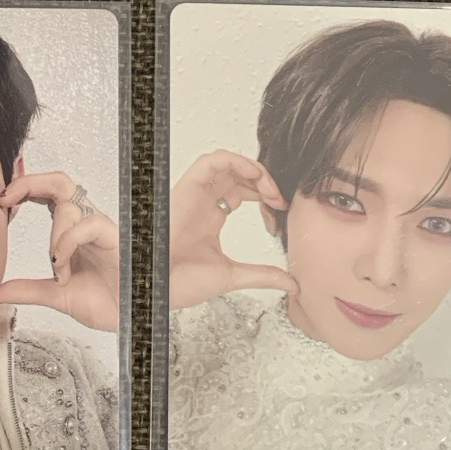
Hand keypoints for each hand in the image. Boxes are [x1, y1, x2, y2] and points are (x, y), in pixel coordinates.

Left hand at [0, 170, 119, 331]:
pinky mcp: (112, 236)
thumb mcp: (58, 297)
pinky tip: (61, 266)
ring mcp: (98, 227)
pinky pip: (87, 224)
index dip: (22, 190)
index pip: (44, 195)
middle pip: (57, 181)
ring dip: (53, 232)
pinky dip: (67, 243)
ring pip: (68, 199)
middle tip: (6, 198)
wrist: (134, 317)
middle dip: (29, 182)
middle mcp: (84, 222)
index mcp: (70, 230)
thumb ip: (29, 290)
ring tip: (55, 266)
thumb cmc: (107, 301)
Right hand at [168, 150, 295, 310]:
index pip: (242, 191)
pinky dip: (232, 160)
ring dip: (250, 168)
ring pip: (224, 162)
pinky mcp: (186, 190)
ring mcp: (195, 195)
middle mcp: (203, 203)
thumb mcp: (232, 276)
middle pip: (236, 174)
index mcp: (211, 218)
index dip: (265, 194)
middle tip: (278, 198)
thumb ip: (263, 275)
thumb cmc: (180, 283)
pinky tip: (251, 174)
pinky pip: (208, 163)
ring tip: (267, 186)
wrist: (158, 289)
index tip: (280, 208)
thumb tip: (292, 283)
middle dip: (262, 180)